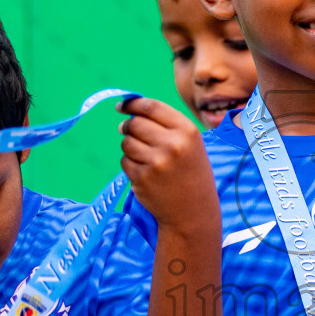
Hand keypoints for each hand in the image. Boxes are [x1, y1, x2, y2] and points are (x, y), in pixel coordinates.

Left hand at [118, 96, 218, 236]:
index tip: (121, 105)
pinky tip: (145, 173)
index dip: (132, 104)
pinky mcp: (142, 179)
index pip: (151, 107)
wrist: (193, 211)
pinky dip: (130, 164)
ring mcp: (156, 163)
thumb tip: (127, 114)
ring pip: (126, 143)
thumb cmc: (191, 173)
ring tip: (145, 157)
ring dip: (130, 147)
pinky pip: (124, 162)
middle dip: (128, 126)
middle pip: (135, 124)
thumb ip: (165, 125)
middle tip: (128, 131)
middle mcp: (172, 144)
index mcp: (187, 131)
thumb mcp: (190, 144)